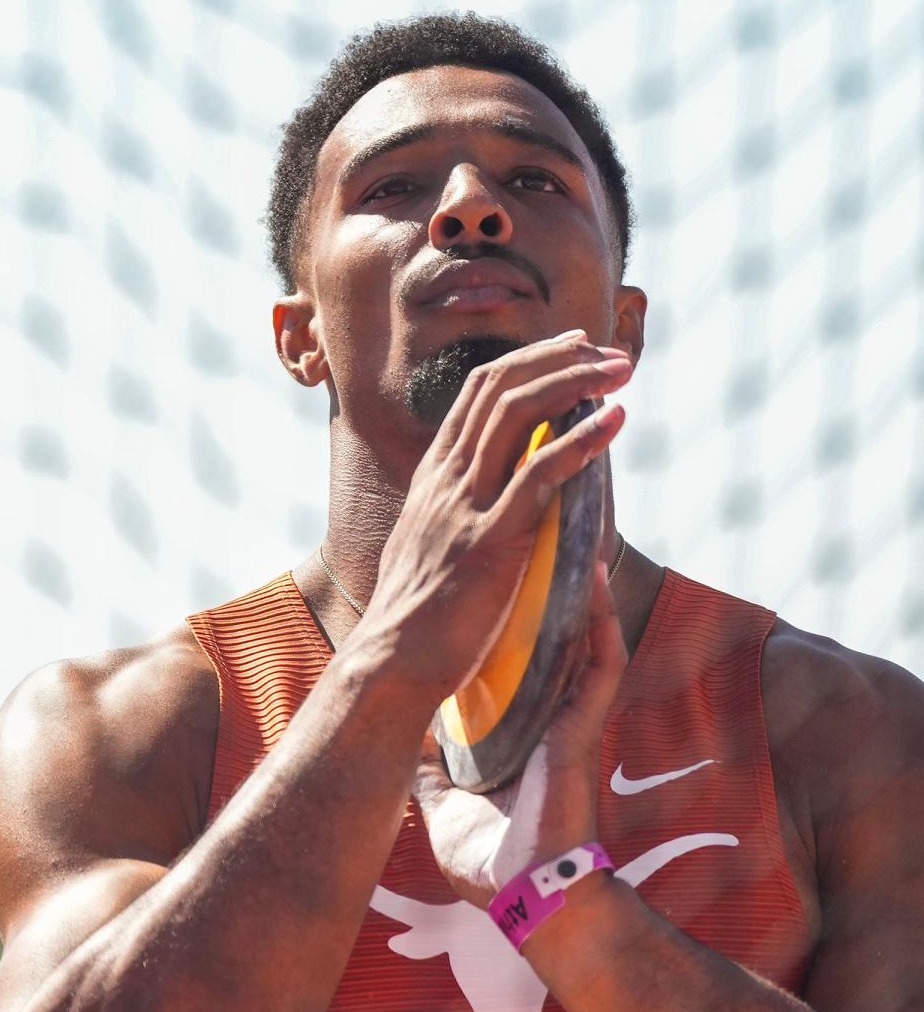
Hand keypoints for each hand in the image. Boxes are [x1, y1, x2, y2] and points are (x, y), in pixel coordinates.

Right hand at [362, 333, 631, 705]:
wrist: (391, 663)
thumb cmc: (414, 617)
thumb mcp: (424, 546)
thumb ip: (451, 513)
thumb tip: (478, 500)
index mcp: (434, 477)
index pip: (479, 393)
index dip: (529, 361)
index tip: (571, 348)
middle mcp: (446, 479)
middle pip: (501, 387)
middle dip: (560, 358)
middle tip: (608, 351)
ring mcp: (465, 506)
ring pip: (519, 414)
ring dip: (577, 382)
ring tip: (621, 371)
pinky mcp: (489, 541)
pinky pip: (539, 474)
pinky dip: (582, 439)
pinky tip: (615, 421)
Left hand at [412, 559, 627, 909]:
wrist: (529, 901)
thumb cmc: (492, 863)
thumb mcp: (446, 803)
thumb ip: (431, 771)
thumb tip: (404, 747)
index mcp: (514, 730)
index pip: (512, 661)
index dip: (502, 619)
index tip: (485, 577)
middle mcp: (545, 716)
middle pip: (548, 635)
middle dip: (543, 586)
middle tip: (533, 534)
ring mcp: (569, 719)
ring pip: (579, 637)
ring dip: (575, 588)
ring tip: (571, 532)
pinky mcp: (586, 728)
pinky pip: (601, 665)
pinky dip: (600, 624)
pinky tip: (595, 581)